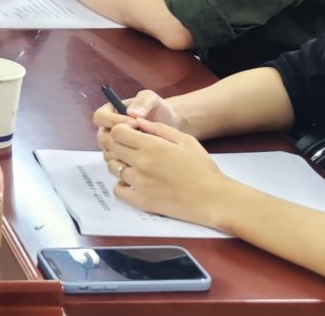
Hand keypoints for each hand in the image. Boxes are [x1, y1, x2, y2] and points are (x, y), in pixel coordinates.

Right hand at [94, 90, 192, 157]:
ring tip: (143, 149)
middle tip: (139, 138)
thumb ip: (142, 101)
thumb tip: (132, 112)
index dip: (113, 120)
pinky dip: (128, 163)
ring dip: (124, 152)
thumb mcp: (151, 99)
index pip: (100, 117)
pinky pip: (117, 165)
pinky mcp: (122, 159)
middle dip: (119, 139)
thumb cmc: (158, 109)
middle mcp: (108, 130)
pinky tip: (143, 159)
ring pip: (108, 153)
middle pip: (102, 137)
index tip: (134, 122)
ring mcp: (114, 146)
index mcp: (110, 112)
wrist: (169, 125)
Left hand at [104, 118, 233, 229]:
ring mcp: (139, 183)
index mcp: (151, 145)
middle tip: (132, 147)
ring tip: (135, 164)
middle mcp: (141, 163)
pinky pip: (118, 190)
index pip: (117, 132)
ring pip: (114, 168)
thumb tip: (138, 122)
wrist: (212, 198)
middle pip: (113, 148)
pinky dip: (122, 184)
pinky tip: (134, 182)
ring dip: (120, 163)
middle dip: (119, 144)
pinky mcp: (141, 201)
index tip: (131, 132)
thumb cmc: (202, 167)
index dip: (122, 129)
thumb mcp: (185, 140)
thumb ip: (159, 128)